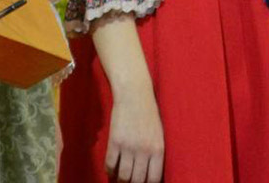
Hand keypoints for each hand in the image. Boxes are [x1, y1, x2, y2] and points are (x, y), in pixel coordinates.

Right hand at [91, 13, 163, 182]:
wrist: (134, 94)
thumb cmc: (149, 113)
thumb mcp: (159, 134)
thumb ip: (156, 153)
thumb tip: (151, 172)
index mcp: (158, 150)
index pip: (154, 179)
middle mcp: (144, 151)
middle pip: (138, 180)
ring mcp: (129, 147)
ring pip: (124, 175)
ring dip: (120, 180)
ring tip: (119, 180)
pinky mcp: (115, 141)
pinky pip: (110, 163)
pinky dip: (109, 170)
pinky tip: (110, 171)